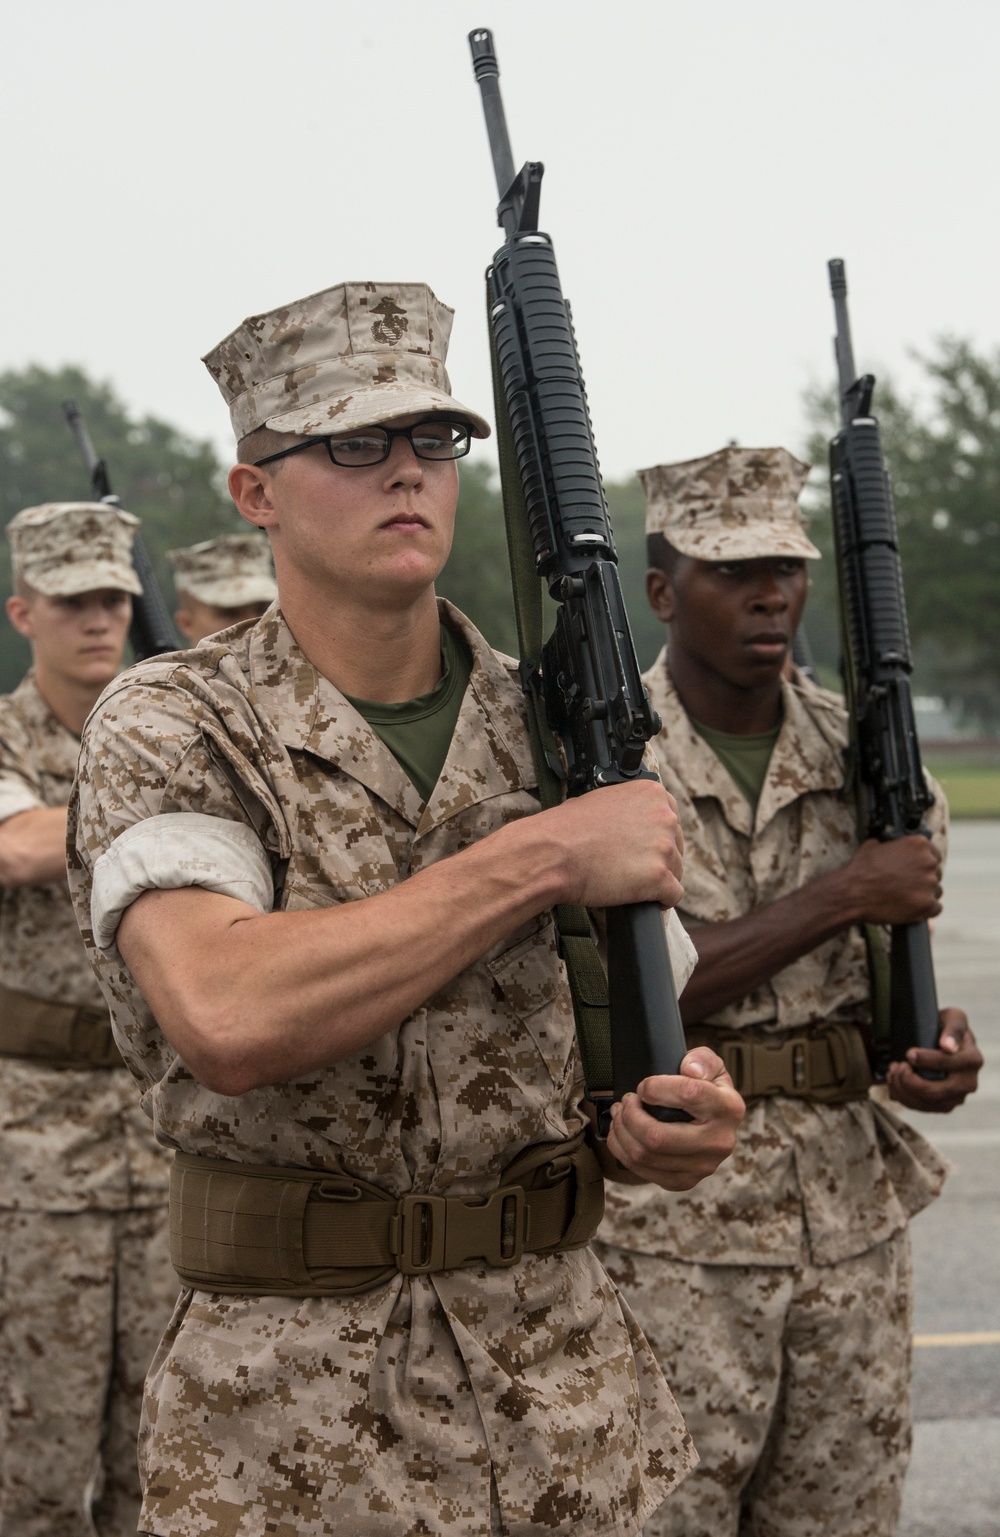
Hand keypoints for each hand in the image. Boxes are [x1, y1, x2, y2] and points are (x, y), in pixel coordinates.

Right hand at [544, 778, 684, 911]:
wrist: (552, 853)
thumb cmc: (567, 828)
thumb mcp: (601, 800)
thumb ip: (628, 808)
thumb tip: (633, 823)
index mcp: (651, 793)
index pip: (671, 817)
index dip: (656, 835)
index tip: (645, 846)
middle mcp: (664, 817)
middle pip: (676, 845)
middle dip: (658, 857)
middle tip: (633, 866)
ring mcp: (664, 847)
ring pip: (676, 870)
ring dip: (659, 879)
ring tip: (632, 883)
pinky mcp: (659, 877)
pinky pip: (673, 895)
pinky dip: (660, 900)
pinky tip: (644, 899)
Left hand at [605, 1048, 744, 1187]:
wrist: (712, 1123)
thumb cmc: (705, 1088)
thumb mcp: (708, 1064)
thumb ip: (701, 1060)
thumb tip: (690, 1070)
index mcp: (728, 1108)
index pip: (689, 1094)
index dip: (656, 1087)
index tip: (643, 1086)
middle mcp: (719, 1142)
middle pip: (658, 1137)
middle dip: (630, 1116)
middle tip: (626, 1101)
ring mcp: (702, 1167)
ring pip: (645, 1155)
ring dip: (621, 1132)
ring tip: (619, 1114)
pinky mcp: (684, 1181)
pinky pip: (643, 1171)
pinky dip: (622, 1150)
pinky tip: (622, 1133)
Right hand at [847, 836, 942, 925]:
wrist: (853, 893)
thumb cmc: (861, 869)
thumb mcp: (873, 846)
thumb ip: (890, 845)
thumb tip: (889, 846)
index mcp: (918, 844)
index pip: (934, 854)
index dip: (923, 864)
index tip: (916, 870)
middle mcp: (928, 862)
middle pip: (936, 873)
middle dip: (923, 880)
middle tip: (907, 886)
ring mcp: (929, 884)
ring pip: (936, 891)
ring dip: (925, 895)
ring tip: (906, 898)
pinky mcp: (926, 905)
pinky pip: (935, 908)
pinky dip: (925, 910)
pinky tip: (911, 909)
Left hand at [887, 1007, 982, 1112]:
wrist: (942, 1041)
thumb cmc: (947, 1027)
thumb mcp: (953, 1018)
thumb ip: (953, 1028)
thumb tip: (948, 1046)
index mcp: (973, 1060)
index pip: (949, 1065)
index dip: (927, 1061)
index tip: (908, 1053)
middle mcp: (968, 1083)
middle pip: (936, 1092)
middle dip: (909, 1081)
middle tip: (896, 1065)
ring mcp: (956, 1097)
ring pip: (927, 1103)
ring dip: (903, 1089)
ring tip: (892, 1072)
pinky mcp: (942, 1105)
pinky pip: (921, 1108)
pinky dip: (903, 1097)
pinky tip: (895, 1082)